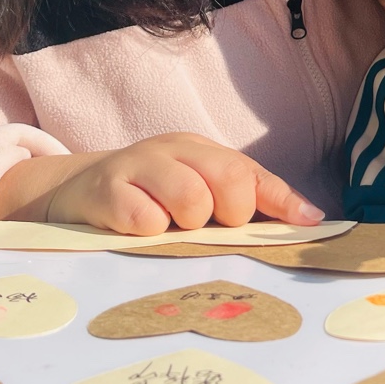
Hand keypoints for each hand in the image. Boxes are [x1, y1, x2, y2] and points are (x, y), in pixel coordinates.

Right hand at [0, 133, 324, 234]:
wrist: (73, 191)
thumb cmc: (148, 198)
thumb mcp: (197, 190)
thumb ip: (250, 202)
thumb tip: (311, 219)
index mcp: (201, 150)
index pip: (250, 172)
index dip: (281, 200)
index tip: (310, 225)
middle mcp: (173, 150)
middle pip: (228, 181)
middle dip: (229, 215)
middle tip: (207, 226)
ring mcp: (138, 166)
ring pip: (190, 200)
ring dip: (186, 226)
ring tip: (167, 226)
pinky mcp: (105, 190)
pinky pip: (145, 219)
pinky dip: (148, 232)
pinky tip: (135, 229)